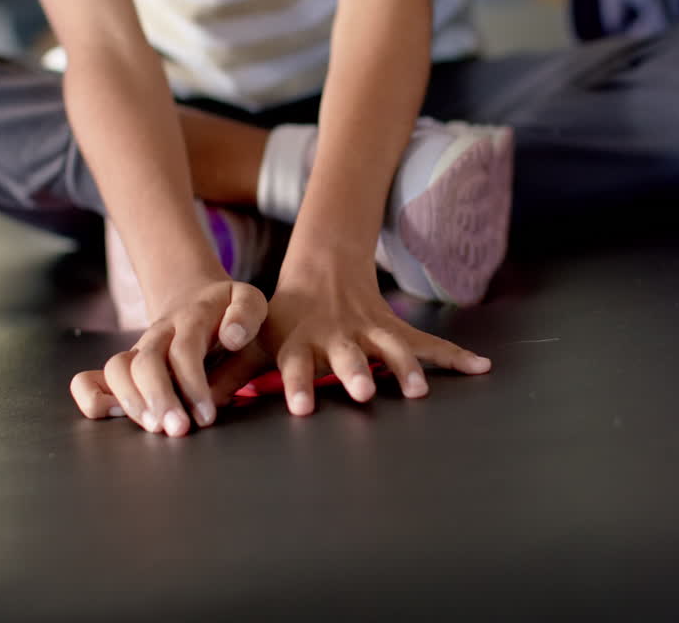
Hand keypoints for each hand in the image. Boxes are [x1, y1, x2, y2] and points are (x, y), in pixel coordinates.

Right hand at [69, 277, 266, 435]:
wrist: (196, 299)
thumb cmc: (227, 310)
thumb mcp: (247, 301)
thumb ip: (246, 314)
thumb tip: (231, 338)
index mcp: (190, 317)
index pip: (184, 350)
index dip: (192, 384)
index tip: (207, 416)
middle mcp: (158, 333)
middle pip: (146, 362)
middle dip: (160, 399)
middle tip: (178, 430)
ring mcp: (138, 349)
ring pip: (116, 369)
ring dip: (131, 402)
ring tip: (153, 427)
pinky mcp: (124, 366)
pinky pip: (89, 379)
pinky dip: (91, 399)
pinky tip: (112, 416)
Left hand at [210, 256, 491, 415]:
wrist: (321, 271)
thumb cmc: (283, 319)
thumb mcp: (255, 342)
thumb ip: (229, 373)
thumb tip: (196, 406)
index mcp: (302, 343)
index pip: (297, 365)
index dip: (299, 384)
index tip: (300, 407)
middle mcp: (337, 338)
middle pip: (348, 356)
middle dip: (357, 373)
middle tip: (363, 392)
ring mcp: (369, 332)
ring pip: (391, 347)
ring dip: (406, 367)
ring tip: (419, 390)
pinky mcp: (394, 330)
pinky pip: (428, 343)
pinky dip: (456, 356)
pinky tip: (482, 368)